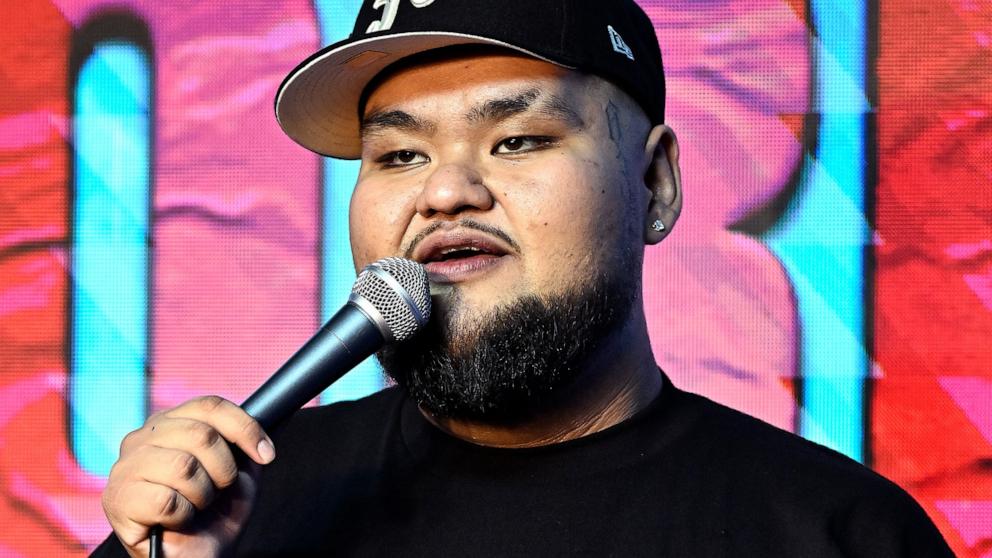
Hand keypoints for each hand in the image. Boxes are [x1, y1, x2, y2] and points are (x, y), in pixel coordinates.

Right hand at [101, 396, 275, 557]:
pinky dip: (183, 516)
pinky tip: (177, 520)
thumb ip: (242, 441)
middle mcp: (141, 438)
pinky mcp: (117, 499)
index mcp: (169, 423)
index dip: (245, 428)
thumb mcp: (240, 469)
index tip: (266, 454)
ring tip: (196, 505)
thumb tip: (255, 428)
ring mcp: (124, 468)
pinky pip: (165, 500)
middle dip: (224, 469)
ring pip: (183, 466)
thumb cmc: (215, 513)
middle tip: (220, 490)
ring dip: (203, 494)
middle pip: (201, 434)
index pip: (210, 405)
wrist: (200, 554)